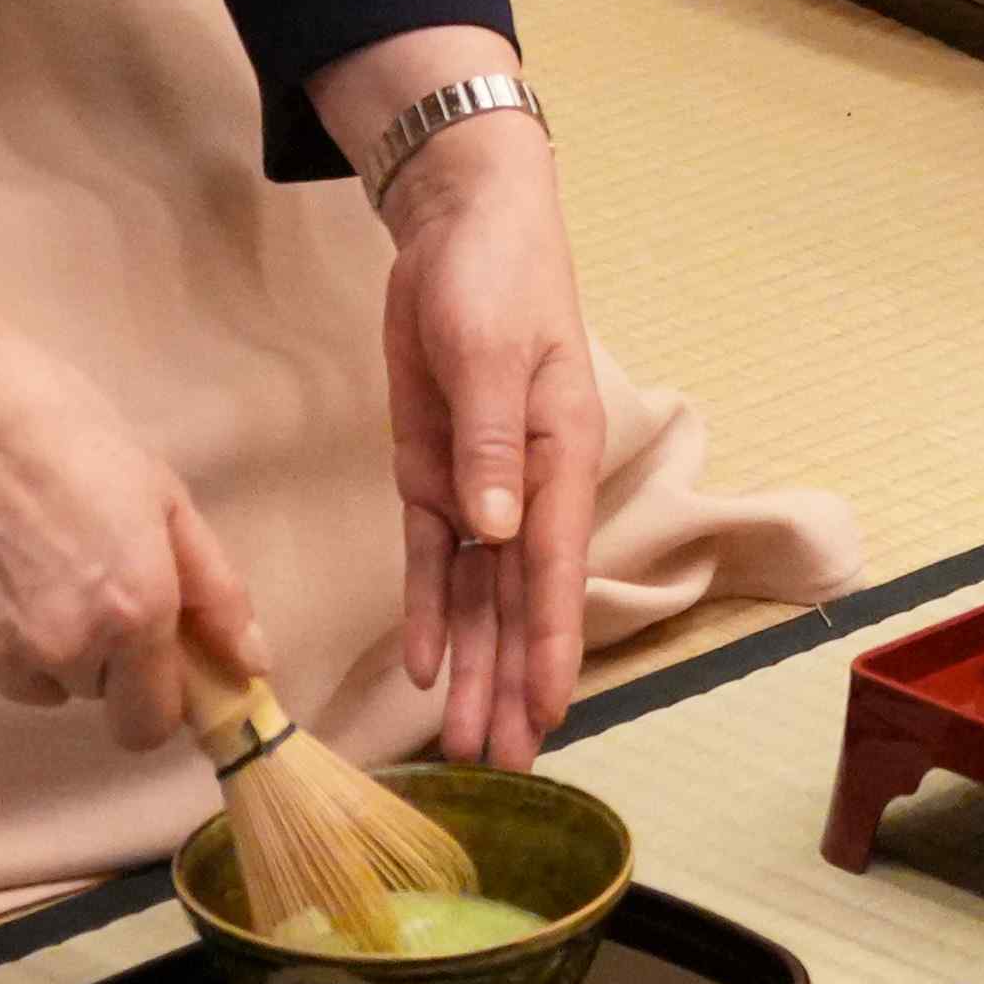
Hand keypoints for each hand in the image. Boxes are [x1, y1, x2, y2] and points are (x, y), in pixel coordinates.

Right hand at [0, 300, 262, 754]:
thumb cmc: (62, 428)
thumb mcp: (162, 493)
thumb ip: (214, 589)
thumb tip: (249, 664)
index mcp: (133, 612)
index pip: (152, 724)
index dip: (160, 692)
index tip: (156, 653)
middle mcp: (64, 649)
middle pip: (97, 694)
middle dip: (106, 654)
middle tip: (88, 572)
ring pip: (39, 682)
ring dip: (47, 647)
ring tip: (32, 560)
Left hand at [379, 114, 601, 771]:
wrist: (461, 221)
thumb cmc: (497, 274)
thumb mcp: (491, 349)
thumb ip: (492, 443)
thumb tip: (499, 531)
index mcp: (559, 456)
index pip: (552, 570)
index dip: (547, 647)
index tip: (544, 715)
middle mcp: (526, 486)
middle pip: (517, 601)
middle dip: (510, 682)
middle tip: (498, 763)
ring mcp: (477, 483)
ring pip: (477, 595)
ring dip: (471, 665)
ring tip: (463, 743)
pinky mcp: (431, 471)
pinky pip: (432, 558)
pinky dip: (430, 612)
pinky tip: (425, 668)